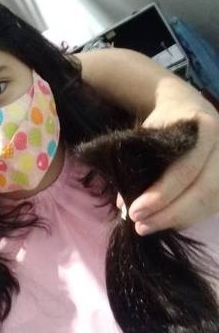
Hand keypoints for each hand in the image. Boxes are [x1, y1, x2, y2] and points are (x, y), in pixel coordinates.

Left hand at [119, 87, 218, 234]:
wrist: (188, 106)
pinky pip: (213, 206)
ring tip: (148, 227)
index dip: (161, 195)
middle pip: (202, 191)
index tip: (134, 212)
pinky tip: (167, 223)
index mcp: (203, 130)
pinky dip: (188, 218)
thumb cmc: (163, 122)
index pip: (185, 170)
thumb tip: (124, 203)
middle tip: (140, 226)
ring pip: (211, 203)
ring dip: (178, 220)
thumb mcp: (147, 134)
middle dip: (169, 214)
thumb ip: (137, 164)